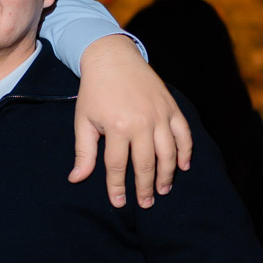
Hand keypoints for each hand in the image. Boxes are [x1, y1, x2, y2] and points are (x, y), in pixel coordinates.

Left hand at [71, 35, 191, 208]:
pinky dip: (185, 151)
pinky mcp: (171, 107)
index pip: (117, 166)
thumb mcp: (83, 121)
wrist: (112, 58)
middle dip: (145, 188)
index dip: (117, 187)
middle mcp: (141, 123)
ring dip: (167, 175)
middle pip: (146, 164)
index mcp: (116, 127)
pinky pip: (184, 134)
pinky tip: (183, 166)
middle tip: (146, 204)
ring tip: (163, 190)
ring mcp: (160, 115)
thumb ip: (84, 152)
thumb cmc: (95, 92)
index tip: (120, 203)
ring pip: (168, 153)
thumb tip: (76, 179)